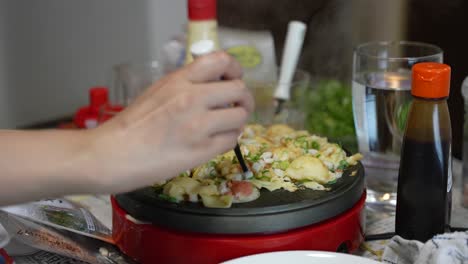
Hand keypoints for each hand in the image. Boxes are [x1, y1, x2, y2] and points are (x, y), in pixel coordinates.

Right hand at [89, 52, 253, 192]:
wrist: (112, 155)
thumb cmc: (130, 125)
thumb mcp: (157, 91)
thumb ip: (186, 85)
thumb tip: (214, 86)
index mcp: (179, 80)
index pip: (222, 61)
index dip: (235, 69)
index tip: (233, 79)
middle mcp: (192, 98)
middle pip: (239, 90)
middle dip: (243, 99)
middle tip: (236, 107)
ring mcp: (198, 125)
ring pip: (240, 117)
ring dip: (237, 121)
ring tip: (225, 126)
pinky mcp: (201, 151)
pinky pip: (231, 140)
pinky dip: (228, 140)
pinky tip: (215, 141)